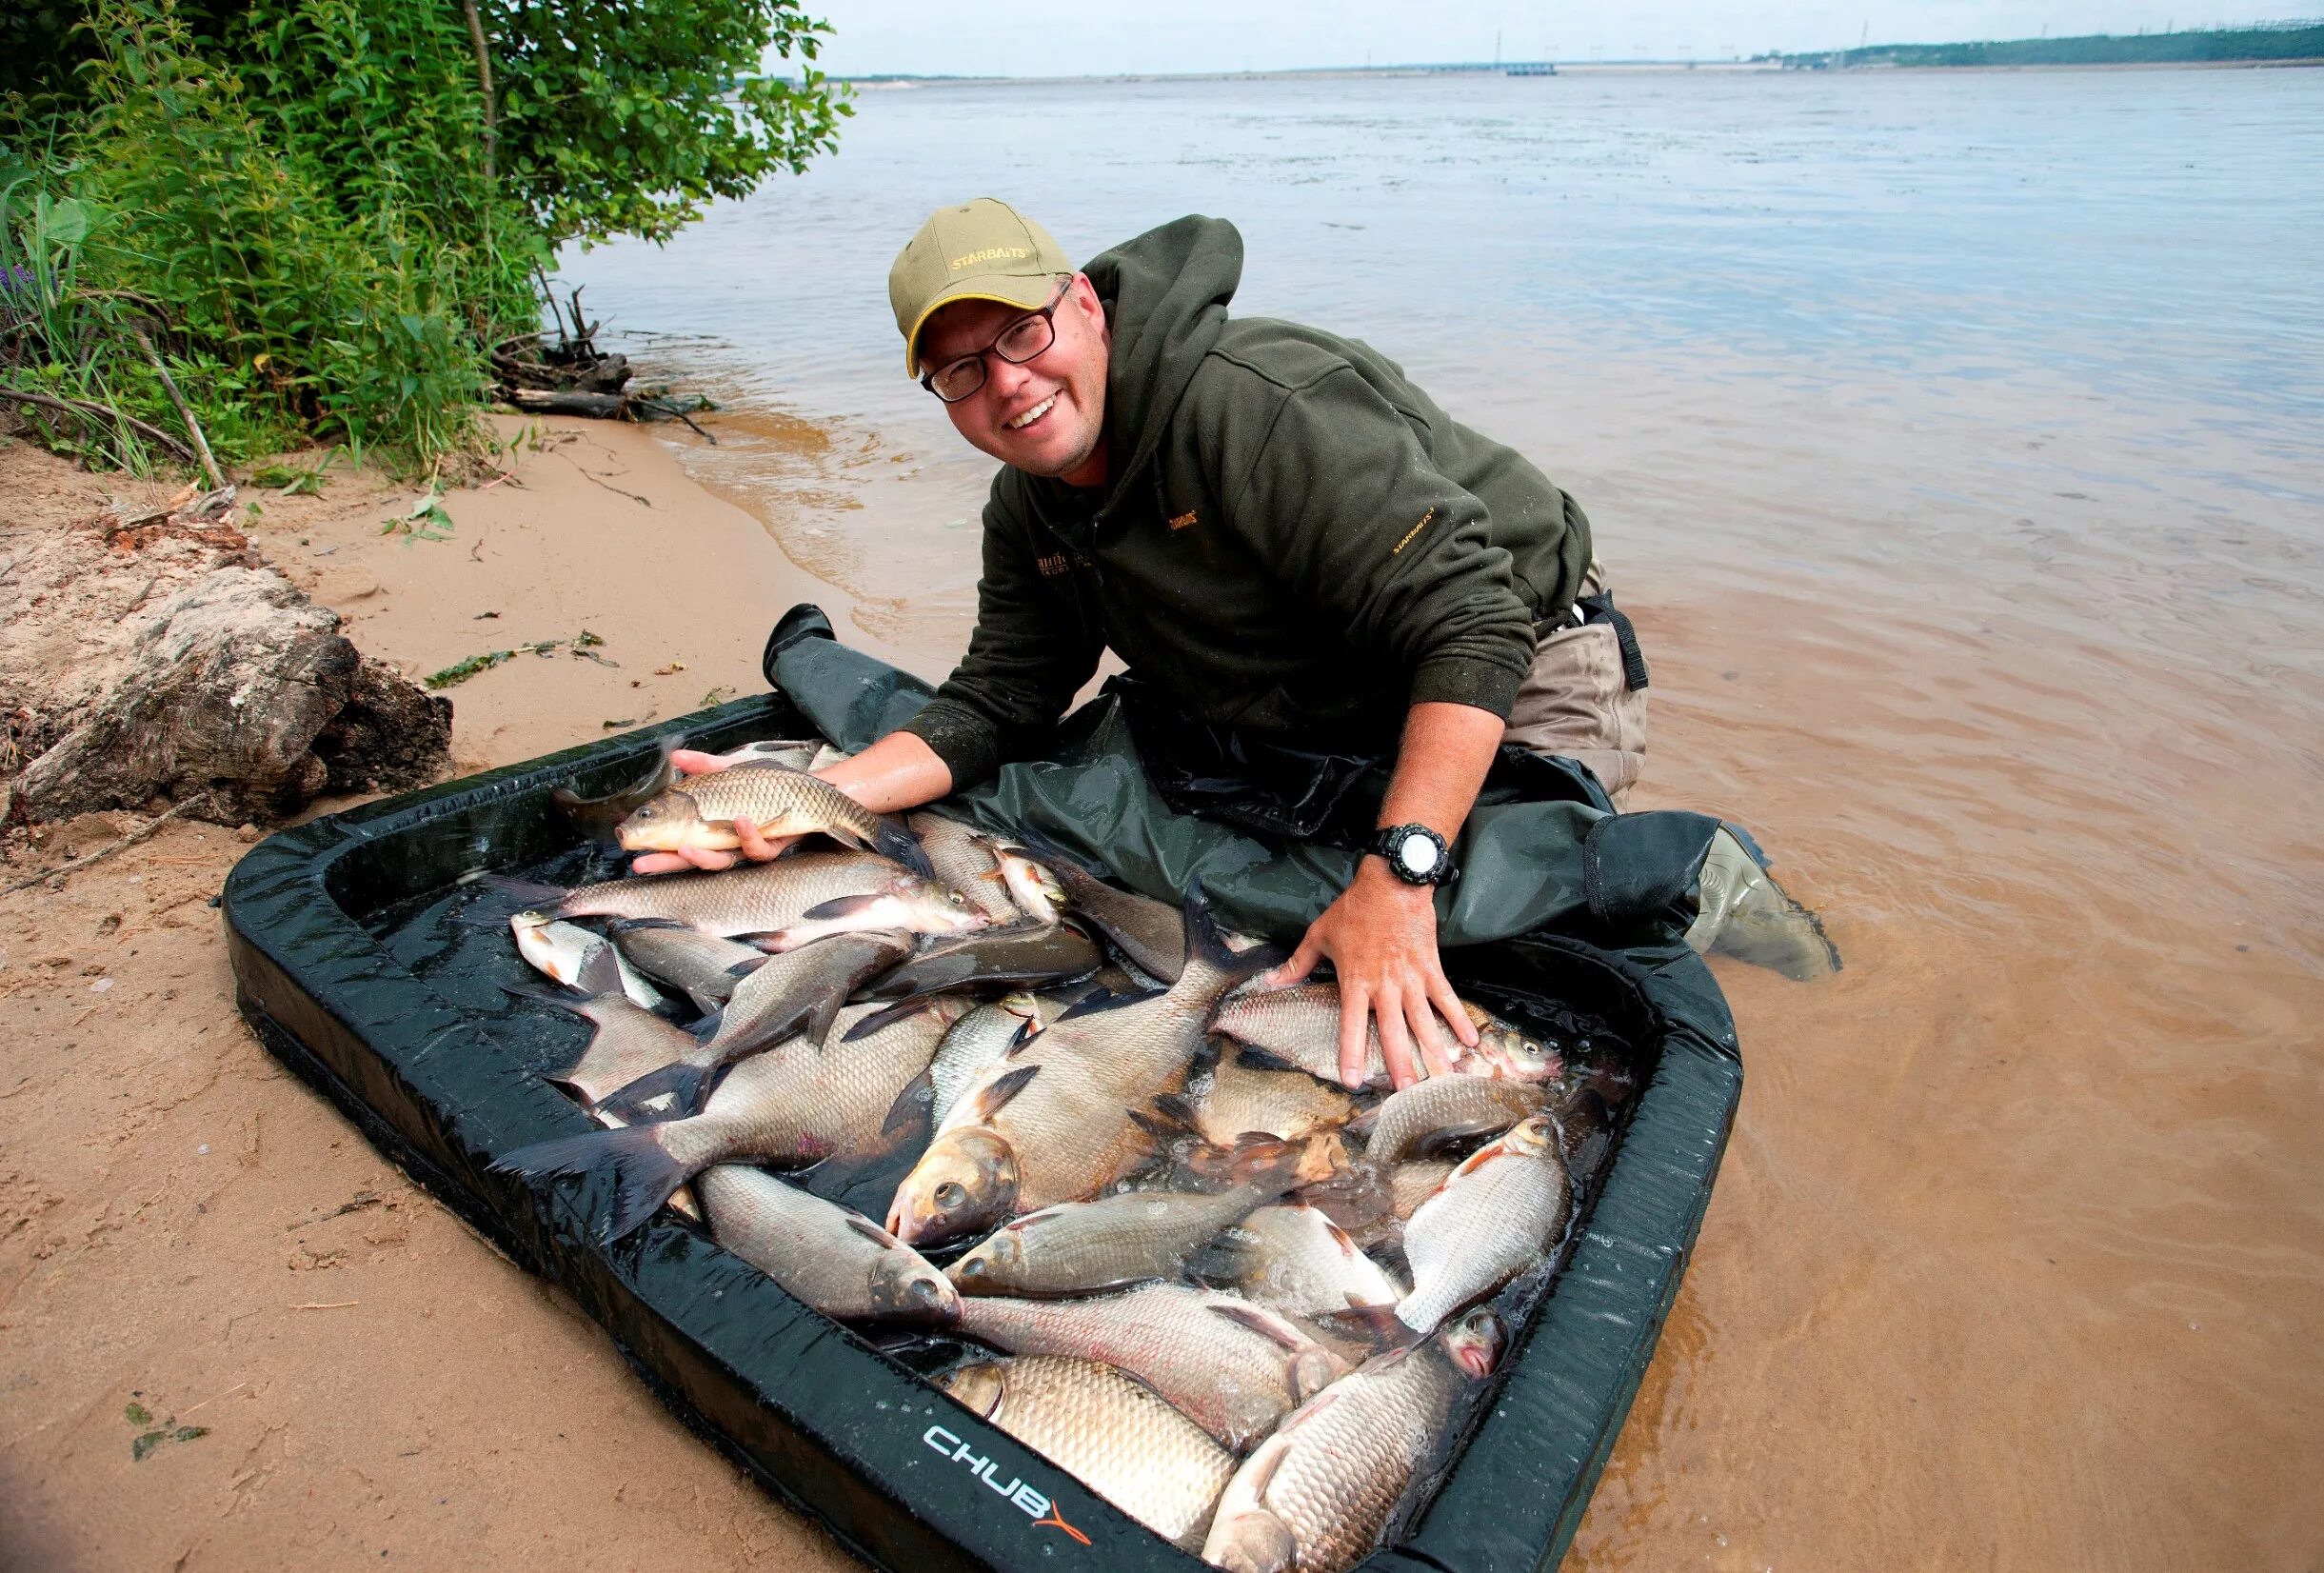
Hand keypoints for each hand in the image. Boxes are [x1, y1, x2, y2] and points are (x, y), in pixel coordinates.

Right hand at [628, 748, 799, 873]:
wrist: (806, 788)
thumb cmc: (767, 783)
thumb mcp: (731, 770)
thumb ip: (704, 765)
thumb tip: (674, 756)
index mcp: (711, 830)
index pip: (678, 845)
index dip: (657, 853)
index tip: (634, 854)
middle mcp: (727, 845)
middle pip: (691, 861)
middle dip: (667, 864)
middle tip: (643, 865)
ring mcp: (746, 849)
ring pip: (723, 861)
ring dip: (704, 856)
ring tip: (687, 844)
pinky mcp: (772, 847)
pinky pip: (758, 850)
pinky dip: (749, 834)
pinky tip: (741, 819)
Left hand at [1263, 857, 1479, 1089]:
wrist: (1392, 883)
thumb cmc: (1354, 910)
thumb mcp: (1319, 935)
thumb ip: (1298, 963)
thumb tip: (1272, 981)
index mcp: (1356, 980)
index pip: (1351, 1024)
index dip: (1352, 1053)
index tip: (1353, 1081)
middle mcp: (1385, 985)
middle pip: (1393, 1030)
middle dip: (1400, 1063)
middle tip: (1406, 1092)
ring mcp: (1411, 978)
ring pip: (1423, 1020)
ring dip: (1432, 1049)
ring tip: (1441, 1075)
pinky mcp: (1431, 968)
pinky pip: (1447, 998)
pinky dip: (1459, 1019)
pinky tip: (1470, 1041)